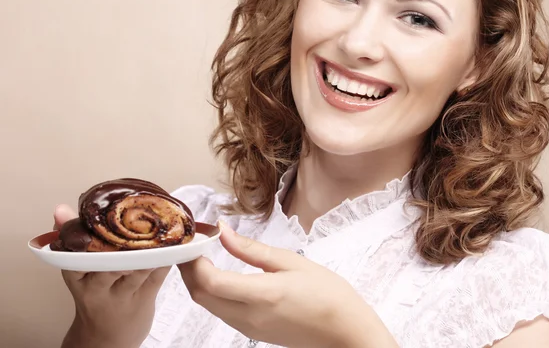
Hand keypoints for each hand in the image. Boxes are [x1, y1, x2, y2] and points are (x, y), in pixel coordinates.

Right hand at [54, 205, 170, 347]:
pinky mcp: (145, 297)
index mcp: (76, 274)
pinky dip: (166, 256)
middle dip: (124, 242)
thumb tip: (61, 209)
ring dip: (150, 247)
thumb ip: (73, 238)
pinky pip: (157, 274)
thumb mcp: (77, 270)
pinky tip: (173, 242)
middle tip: (137, 219)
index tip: (100, 216)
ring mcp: (122, 294)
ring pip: (137, 267)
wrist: (106, 338)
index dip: (91, 235)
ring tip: (158, 227)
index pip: (78, 254)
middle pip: (110, 261)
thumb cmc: (94, 294)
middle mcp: (97, 286)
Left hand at [178, 222, 398, 347]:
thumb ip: (252, 249)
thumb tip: (223, 231)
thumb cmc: (327, 294)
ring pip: (208, 305)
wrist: (346, 332)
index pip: (210, 281)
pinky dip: (211, 292)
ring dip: (197, 281)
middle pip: (200, 295)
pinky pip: (221, 312)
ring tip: (202, 255)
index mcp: (262, 295)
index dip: (193, 259)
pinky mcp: (252, 332)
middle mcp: (250, 316)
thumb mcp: (291, 262)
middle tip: (192, 244)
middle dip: (188, 269)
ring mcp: (249, 328)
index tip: (196, 238)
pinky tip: (219, 274)